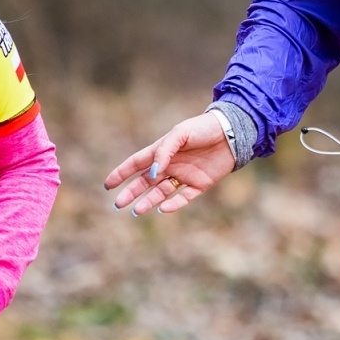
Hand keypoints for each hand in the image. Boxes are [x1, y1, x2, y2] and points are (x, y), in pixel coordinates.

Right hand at [105, 112, 235, 214]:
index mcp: (163, 150)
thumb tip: (152, 174)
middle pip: (146, 182)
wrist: (231, 133)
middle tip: (118, 204)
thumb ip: (164, 152)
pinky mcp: (200, 184)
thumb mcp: (179, 134)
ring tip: (136, 211)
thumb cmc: (203, 128)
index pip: (137, 163)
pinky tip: (163, 208)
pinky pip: (183, 197)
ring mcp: (184, 176)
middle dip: (131, 192)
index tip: (107, 184)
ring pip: (161, 192)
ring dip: (149, 201)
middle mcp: (171, 165)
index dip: (121, 173)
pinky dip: (173, 204)